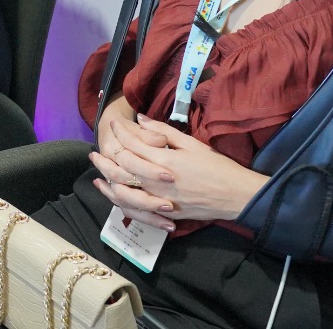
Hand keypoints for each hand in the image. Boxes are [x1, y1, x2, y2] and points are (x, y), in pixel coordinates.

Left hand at [91, 114, 268, 229]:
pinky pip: (136, 209)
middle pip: (123, 167)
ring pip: (124, 190)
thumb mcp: (192, 143)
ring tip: (97, 171)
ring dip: (108, 179)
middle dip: (107, 155)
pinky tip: (112, 192)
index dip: (121, 132)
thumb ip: (163, 132)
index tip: (114, 123)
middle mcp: (158, 181)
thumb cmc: (217, 166)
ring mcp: (160, 200)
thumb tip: (141, 119)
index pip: (133, 144)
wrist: (236, 196)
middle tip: (95, 149)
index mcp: (165, 160)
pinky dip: (121, 200)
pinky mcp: (165, 213)